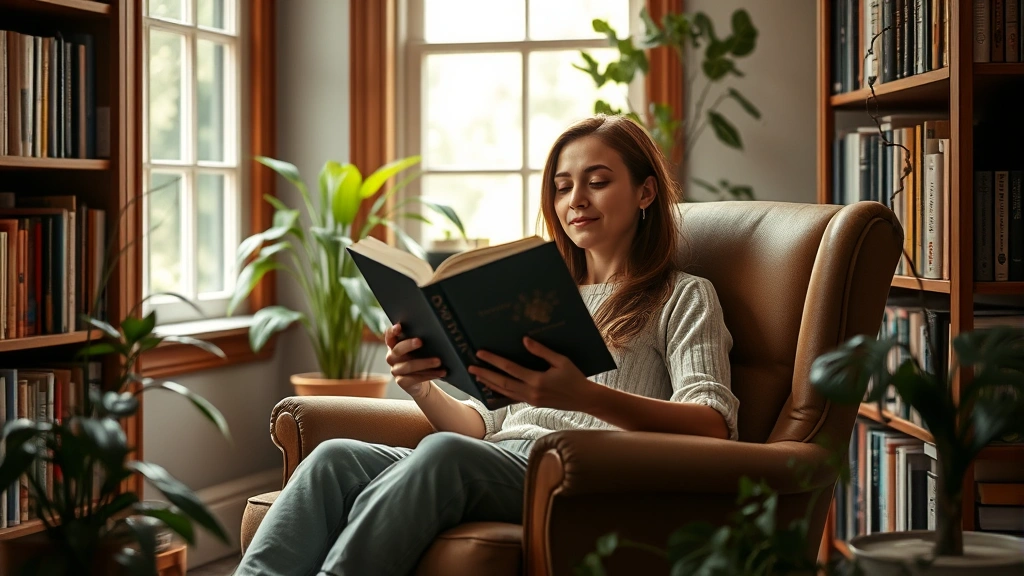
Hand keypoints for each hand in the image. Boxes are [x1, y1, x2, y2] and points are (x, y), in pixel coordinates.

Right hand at [385, 323, 444, 398]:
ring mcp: (395, 370)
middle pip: (398, 350)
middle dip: (409, 345)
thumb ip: (419, 340)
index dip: (392, 331)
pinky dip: (429, 375)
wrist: (421, 382)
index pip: (389, 336)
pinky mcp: (402, 382)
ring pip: (408, 366)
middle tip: (421, 341)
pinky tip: (440, 372)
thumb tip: (434, 332)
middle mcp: (392, 357)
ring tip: (438, 361)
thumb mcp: (419, 349)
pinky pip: (414, 378)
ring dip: (425, 363)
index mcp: (394, 345)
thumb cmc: (421, 359)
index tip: (399, 326)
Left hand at [469, 337, 598, 411]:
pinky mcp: (532, 403)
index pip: (510, 369)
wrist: (584, 399)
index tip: (480, 353)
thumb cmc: (574, 377)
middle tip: (471, 367)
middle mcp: (531, 392)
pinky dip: (500, 391)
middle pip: (502, 382)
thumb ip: (542, 351)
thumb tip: (524, 340)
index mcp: (537, 380)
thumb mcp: (561, 361)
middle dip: (485, 374)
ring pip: (505, 392)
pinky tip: (493, 386)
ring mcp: (530, 400)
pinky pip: (512, 397)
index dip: (494, 360)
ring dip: (490, 383)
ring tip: (477, 377)